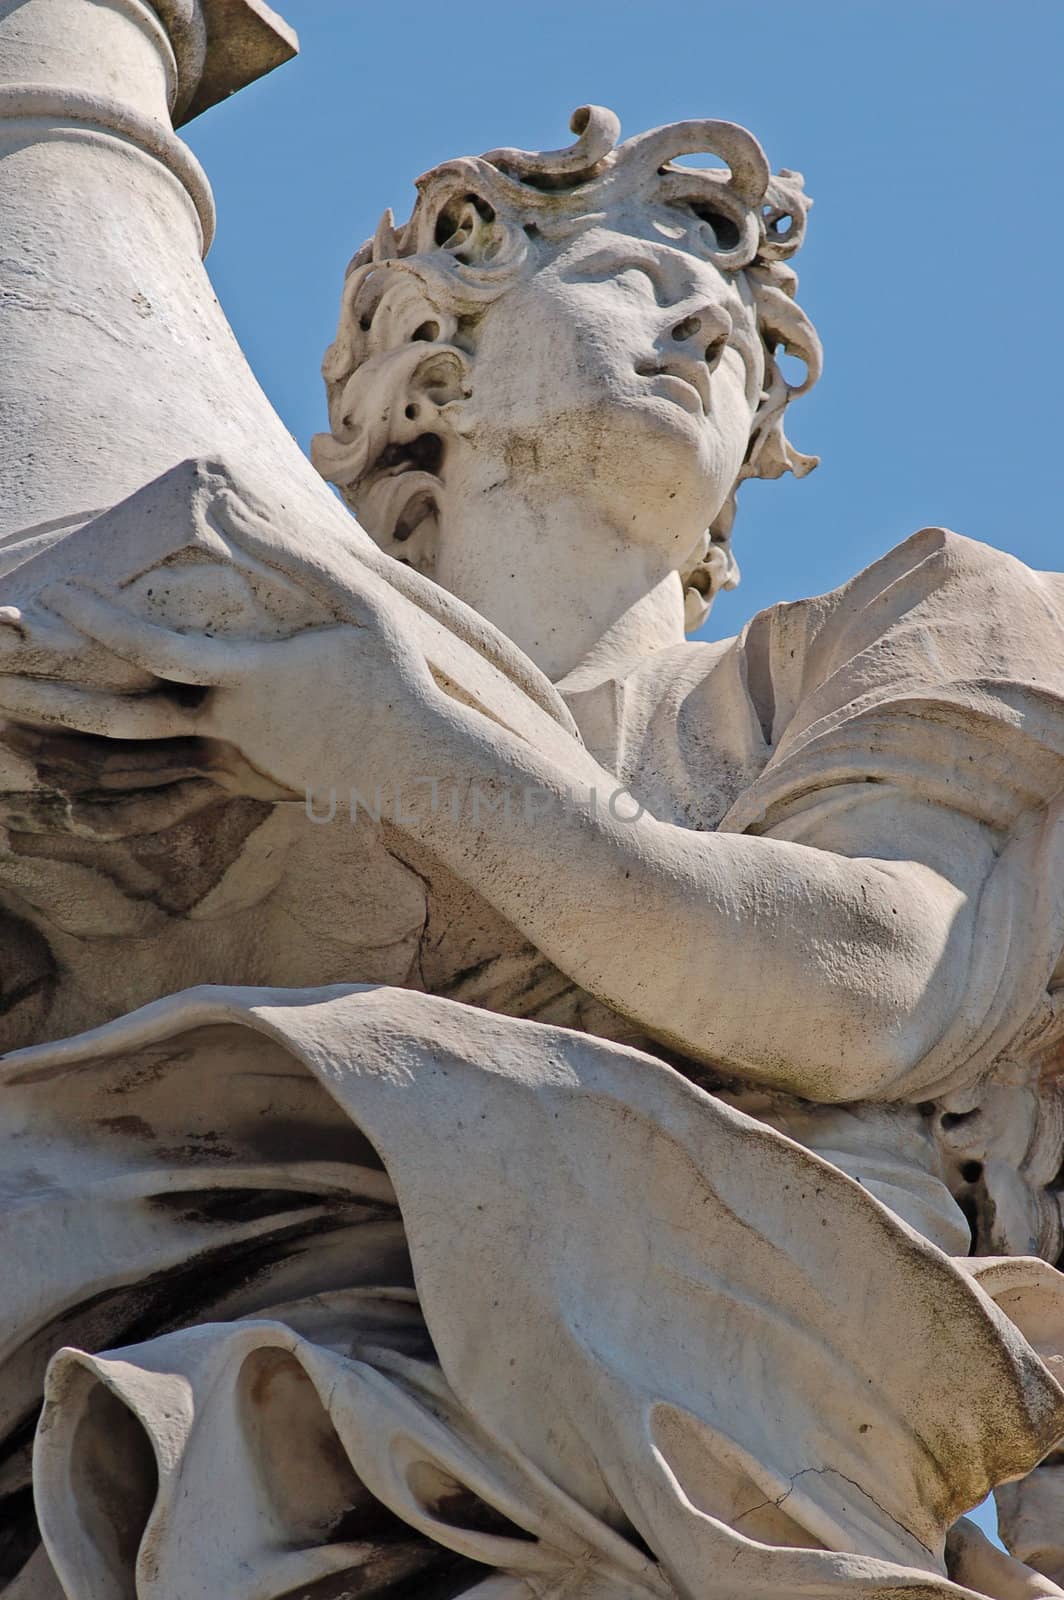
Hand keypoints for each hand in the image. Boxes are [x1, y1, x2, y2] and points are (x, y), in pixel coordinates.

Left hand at [0, 583, 443, 800]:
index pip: (156, 649)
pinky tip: (68, 807)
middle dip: (53, 697)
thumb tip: (238, 507)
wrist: (417, 765)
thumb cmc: (393, 680)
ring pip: (132, 764)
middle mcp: (227, 725)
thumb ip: (295, 555)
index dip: (101, 622)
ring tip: (13, 735)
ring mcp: (230, 761)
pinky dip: (111, 808)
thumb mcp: (358, 604)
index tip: (58, 596)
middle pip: (122, 716)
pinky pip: (163, 802)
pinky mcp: (238, 783)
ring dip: (68, 749)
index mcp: (249, 677)